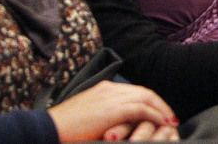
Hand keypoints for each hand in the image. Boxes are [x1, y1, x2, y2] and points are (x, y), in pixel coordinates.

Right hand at [48, 81, 178, 141]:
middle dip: (160, 105)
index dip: (150, 102)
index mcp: (104, 88)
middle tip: (170, 117)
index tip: (158, 113)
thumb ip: (105, 114)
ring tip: (170, 122)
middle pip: (144, 93)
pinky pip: (142, 110)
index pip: (134, 91)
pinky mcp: (113, 110)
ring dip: (161, 110)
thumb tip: (118, 124)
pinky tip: (162, 123)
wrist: (47, 129)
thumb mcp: (88, 115)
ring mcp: (112, 97)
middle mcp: (110, 88)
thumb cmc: (64, 128)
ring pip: (147, 98)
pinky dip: (155, 115)